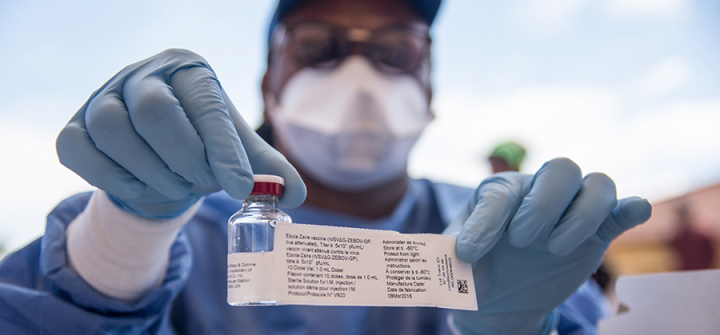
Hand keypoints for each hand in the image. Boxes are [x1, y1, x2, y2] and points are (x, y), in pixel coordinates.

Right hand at [57, 49, 305, 217]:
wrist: (158, 153)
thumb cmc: (202, 143)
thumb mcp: (237, 150)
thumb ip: (266, 169)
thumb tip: (293, 193)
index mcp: (189, 70)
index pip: (205, 104)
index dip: (223, 149)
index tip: (241, 186)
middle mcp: (142, 75)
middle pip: (155, 112)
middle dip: (186, 159)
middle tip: (205, 184)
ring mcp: (102, 98)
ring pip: (114, 130)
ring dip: (152, 172)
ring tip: (178, 186)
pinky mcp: (74, 127)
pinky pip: (79, 151)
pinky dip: (112, 178)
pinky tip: (141, 186)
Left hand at [444, 158, 650, 334]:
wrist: (499, 298)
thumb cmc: (473, 271)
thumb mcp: (451, 265)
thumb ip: (442, 255)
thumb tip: (433, 250)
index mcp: (499, 193)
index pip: (499, 194)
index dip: (484, 223)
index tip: (469, 255)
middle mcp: (538, 192)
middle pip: (560, 168)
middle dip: (543, 204)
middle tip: (521, 240)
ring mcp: (572, 210)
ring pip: (596, 184)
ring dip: (580, 215)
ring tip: (552, 249)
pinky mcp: (599, 233)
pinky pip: (622, 208)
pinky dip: (631, 207)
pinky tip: (634, 210)